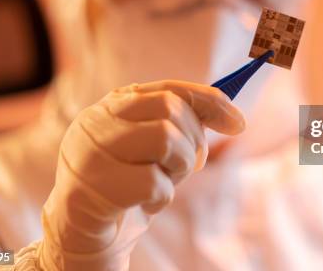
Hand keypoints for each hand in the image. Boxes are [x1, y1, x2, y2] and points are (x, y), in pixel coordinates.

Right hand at [38, 81, 244, 269]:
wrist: (84, 234)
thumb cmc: (127, 186)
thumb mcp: (158, 149)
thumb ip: (186, 125)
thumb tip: (236, 118)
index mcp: (112, 106)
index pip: (169, 88)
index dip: (209, 101)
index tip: (238, 123)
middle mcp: (95, 120)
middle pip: (171, 109)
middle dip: (193, 141)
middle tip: (184, 167)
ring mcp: (89, 152)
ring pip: (166, 139)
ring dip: (178, 169)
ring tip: (161, 183)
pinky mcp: (91, 187)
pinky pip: (154, 183)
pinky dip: (161, 198)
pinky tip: (144, 205)